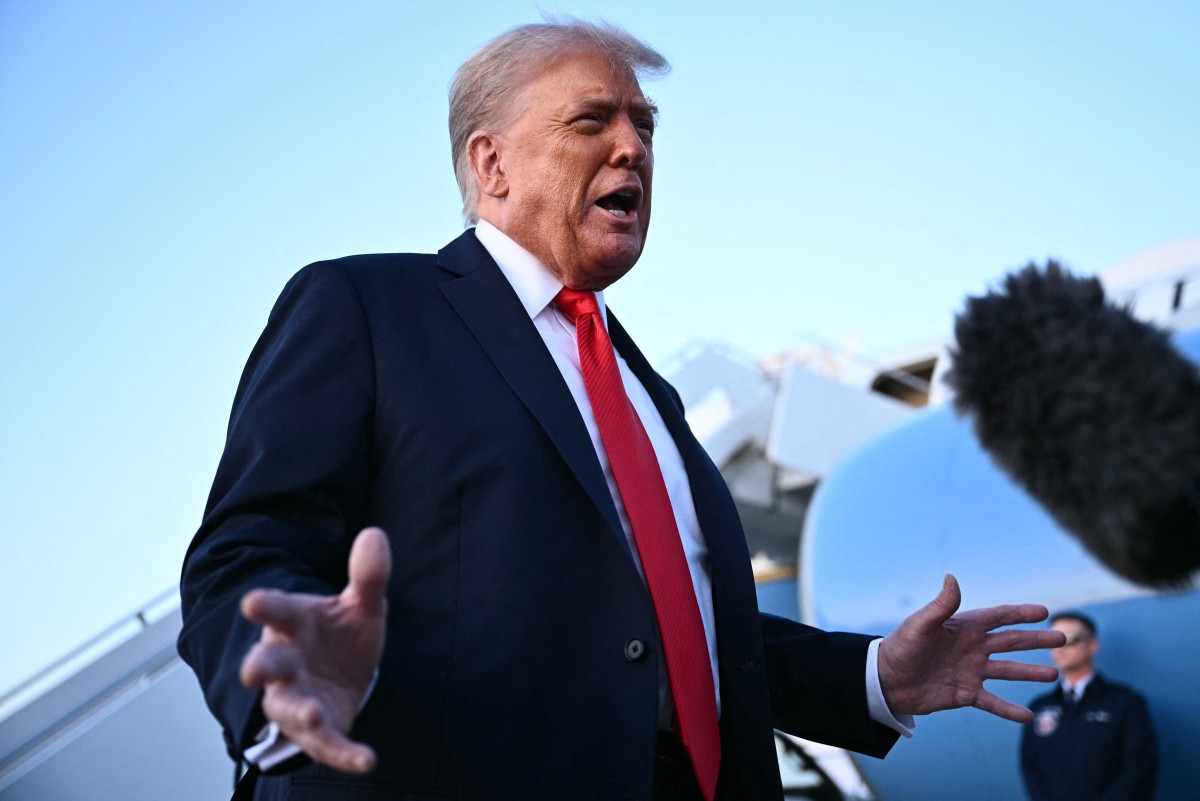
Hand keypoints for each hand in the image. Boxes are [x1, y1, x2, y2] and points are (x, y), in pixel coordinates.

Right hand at [239, 527, 390, 772]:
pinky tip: (366, 759)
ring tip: (309, 716)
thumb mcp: (359, 606)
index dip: (264, 606)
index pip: (276, 611)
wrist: (344, 676)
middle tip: (252, 669)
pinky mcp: (319, 729)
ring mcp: (297, 698)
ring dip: (295, 712)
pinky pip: (328, 744)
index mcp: (293, 625)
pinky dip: (344, 754)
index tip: (252, 602)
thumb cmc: (341, 636)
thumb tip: (375, 535)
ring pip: (285, 708)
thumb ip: (367, 577)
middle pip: (266, 665)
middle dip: (259, 666)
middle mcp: (286, 663)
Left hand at [877, 574, 1065, 722]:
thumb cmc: (900, 648)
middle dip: (1036, 640)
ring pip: (1008, 671)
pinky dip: (1010, 710)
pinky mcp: (965, 694)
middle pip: (1011, 642)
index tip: (1044, 612)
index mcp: (963, 627)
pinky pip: (993, 702)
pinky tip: (1028, 717)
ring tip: (1054, 674)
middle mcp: (972, 647)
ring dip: (1030, 672)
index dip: (1020, 613)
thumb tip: (952, 578)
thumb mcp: (919, 625)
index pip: (998, 617)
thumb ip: (940, 606)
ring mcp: (971, 671)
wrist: (885, 681)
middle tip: (1063, 637)